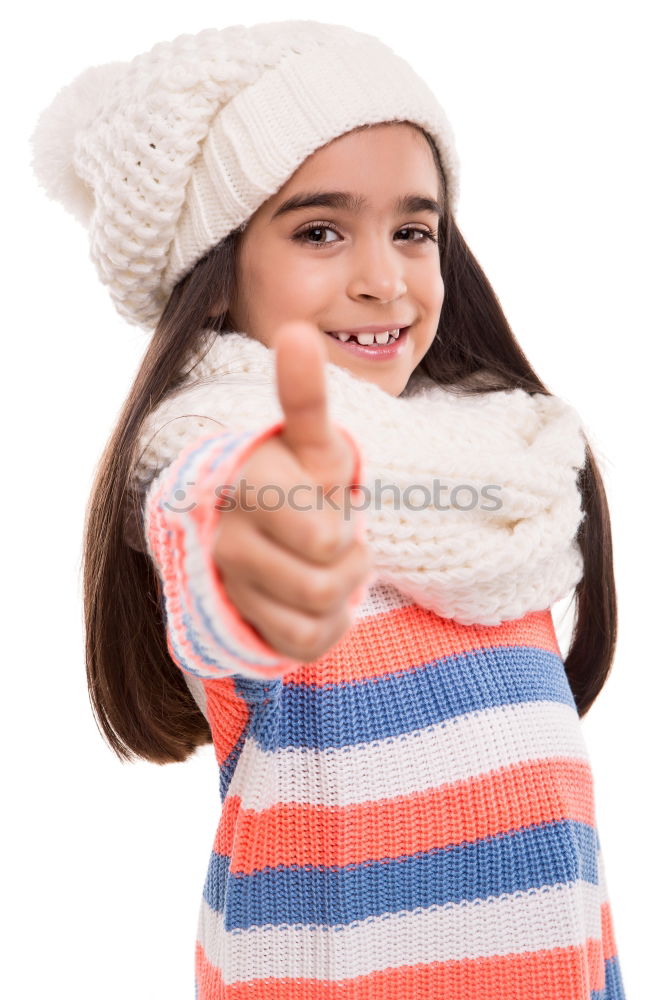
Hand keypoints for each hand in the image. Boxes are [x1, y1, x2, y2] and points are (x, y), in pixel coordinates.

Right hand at [211, 322, 372, 661]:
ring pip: (319, 599)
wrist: (270, 547)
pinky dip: (327, 626)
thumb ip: (305, 397)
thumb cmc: (301, 489)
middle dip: (353, 548)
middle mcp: (231, 520)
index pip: (287, 464)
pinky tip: (316, 604)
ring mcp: (232, 573)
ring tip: (331, 568)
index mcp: (255, 468)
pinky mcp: (241, 618)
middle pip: (328, 548)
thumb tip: (295, 332)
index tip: (311, 449)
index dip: (313, 471)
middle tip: (341, 538)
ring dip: (344, 588)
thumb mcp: (316, 447)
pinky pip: (305, 640)